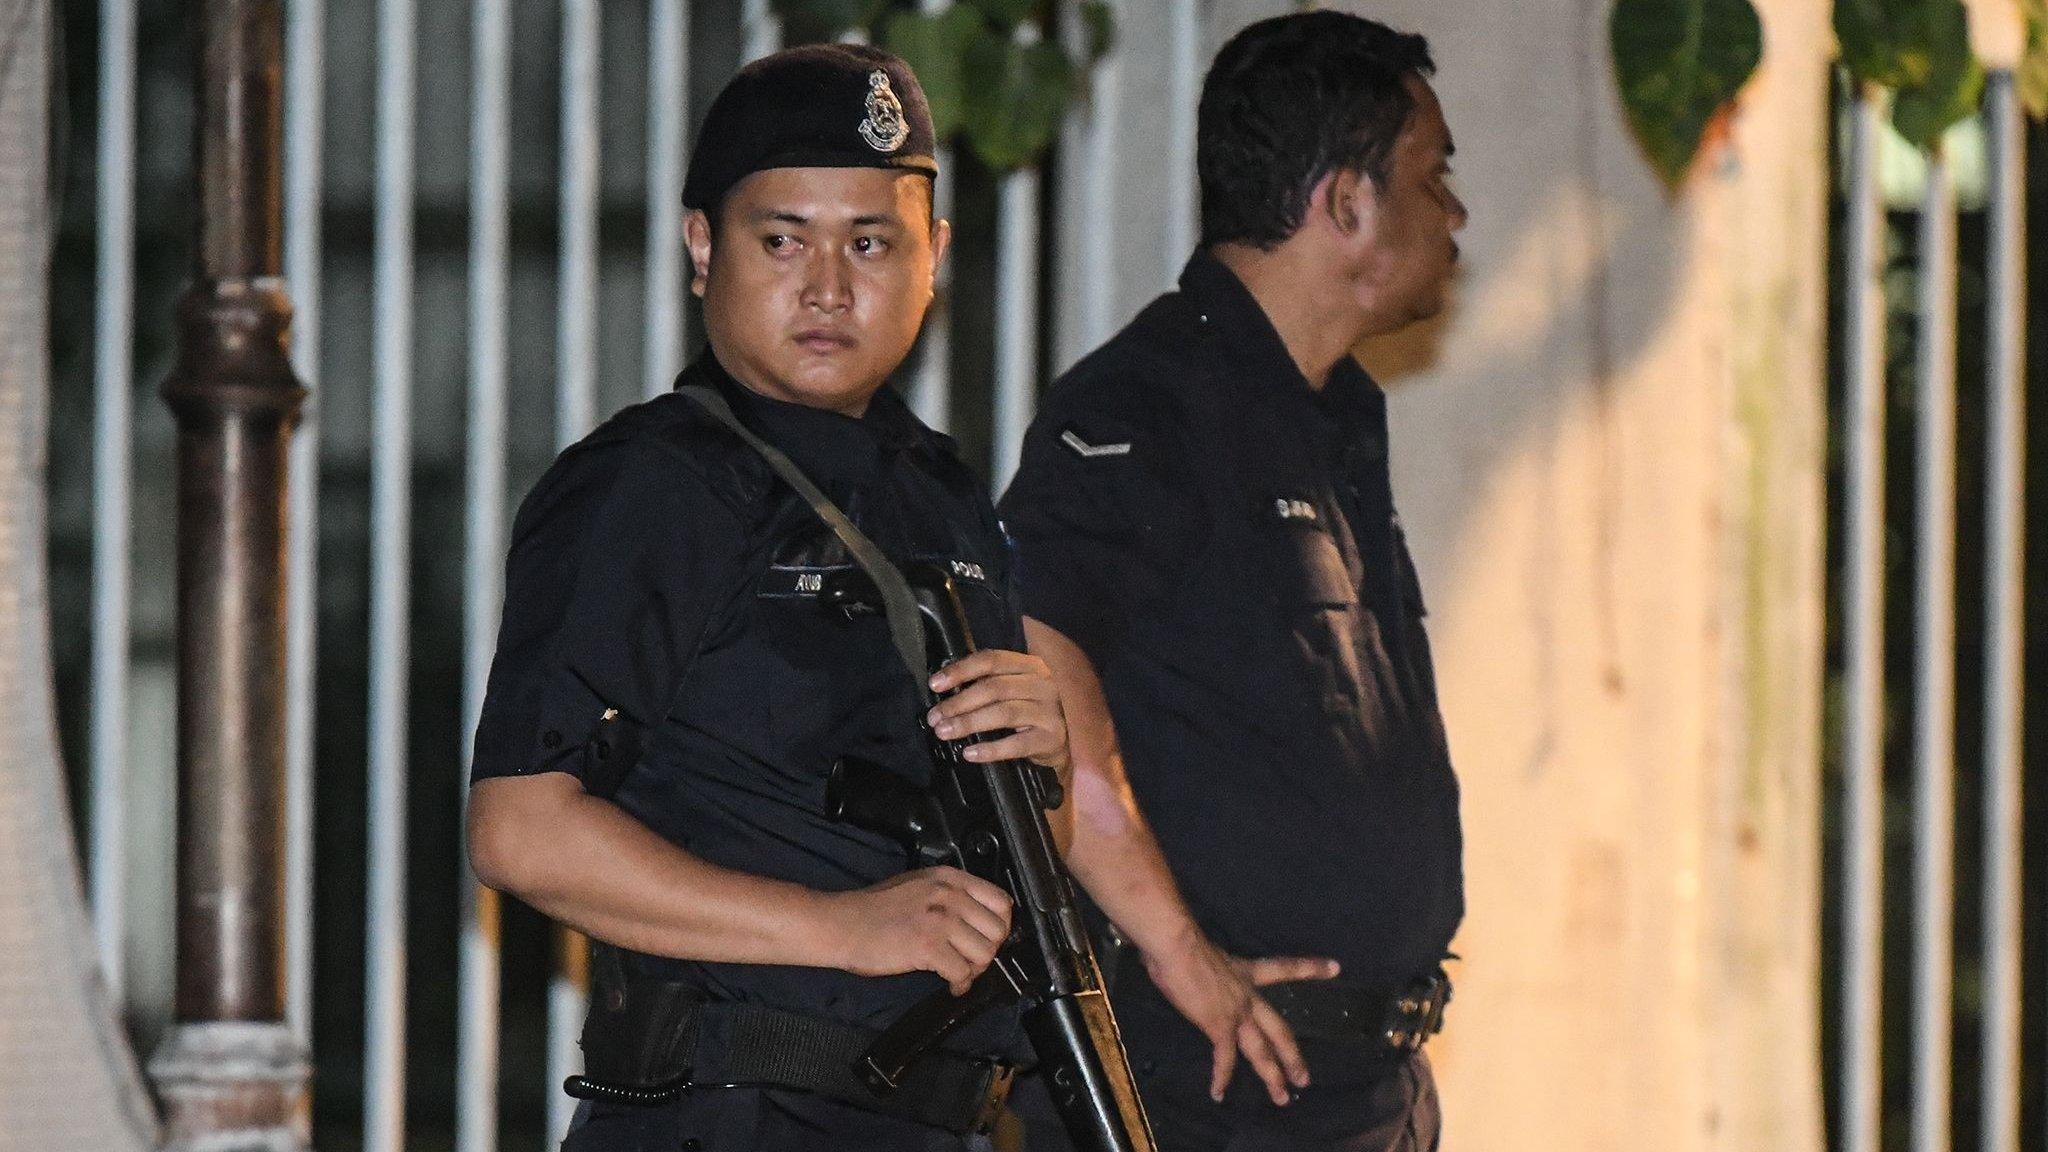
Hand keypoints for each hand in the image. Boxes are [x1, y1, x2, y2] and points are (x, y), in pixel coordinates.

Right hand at [822, 867, 1013, 994]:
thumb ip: (949, 896)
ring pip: (984, 954)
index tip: (986, 939)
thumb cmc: (873, 909)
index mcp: (949, 878)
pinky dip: (960, 985)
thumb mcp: (918, 886)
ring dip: (974, 970)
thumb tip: (977, 921)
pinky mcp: (928, 946)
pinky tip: (950, 986)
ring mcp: (940, 920)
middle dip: (988, 952)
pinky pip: (962, 973)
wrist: (841, 924)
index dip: (999, 926)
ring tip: (959, 973)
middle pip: (997, 931)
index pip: (1001, 901)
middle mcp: (950, 895)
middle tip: (971, 961)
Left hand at [927, 649, 1069, 770]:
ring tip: (944, 732)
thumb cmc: (1033, 711)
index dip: (961, 670)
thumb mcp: (1017, 689)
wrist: (1068, 741)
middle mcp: (1043, 684)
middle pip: (994, 688)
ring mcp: (1050, 711)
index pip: (991, 660)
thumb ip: (990, 683)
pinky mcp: (1051, 738)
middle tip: (935, 717)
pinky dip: (991, 749)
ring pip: (1003, 713)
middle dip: (959, 702)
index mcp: (1031, 666)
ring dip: (969, 723)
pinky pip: (1016, 744)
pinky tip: (970, 753)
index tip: (935, 685)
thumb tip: (946, 688)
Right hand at [1139, 927, 1339, 1105]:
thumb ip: (1206, 969)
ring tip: (1281, 1098)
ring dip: (1272, 1076)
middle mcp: (1248, 995)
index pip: (1285, 969)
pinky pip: (1224, 1058)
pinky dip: (1221, 1078)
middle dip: (1293, 1057)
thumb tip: (1192, 971)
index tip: (1336, 968)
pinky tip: (1218, 1093)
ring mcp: (1237, 1013)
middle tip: (1305, 1080)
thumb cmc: (1184, 942)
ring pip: (1262, 1052)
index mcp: (1246, 973)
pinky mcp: (1220, 1026)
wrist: (1178, 946)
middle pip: (1280, 1031)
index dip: (1311, 969)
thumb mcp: (1205, 954)